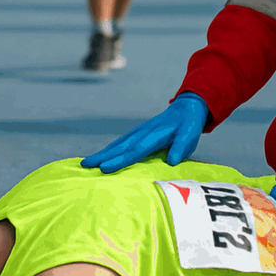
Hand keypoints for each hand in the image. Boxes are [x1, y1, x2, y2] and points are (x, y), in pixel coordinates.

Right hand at [82, 92, 208, 172]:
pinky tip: (100, 157)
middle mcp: (143, 133)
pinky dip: (109, 149)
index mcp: (155, 135)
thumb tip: (172, 161)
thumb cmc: (188, 126)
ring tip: (86, 163)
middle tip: (86, 165)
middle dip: (103, 157)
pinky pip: (120, 142)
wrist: (186, 107)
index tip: (105, 168)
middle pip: (121, 147)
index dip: (120, 160)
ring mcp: (138, 132)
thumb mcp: (190, 135)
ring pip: (118, 144)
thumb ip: (181, 147)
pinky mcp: (137, 134)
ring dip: (102, 153)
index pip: (136, 150)